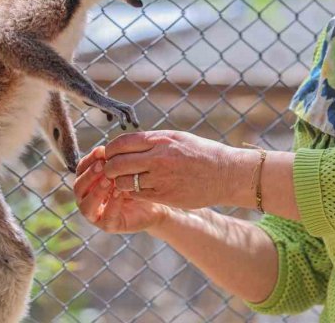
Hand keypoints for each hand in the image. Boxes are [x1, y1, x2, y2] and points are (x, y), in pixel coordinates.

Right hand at [74, 146, 168, 233]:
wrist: (155, 203)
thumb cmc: (137, 183)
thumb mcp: (124, 169)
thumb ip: (113, 162)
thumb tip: (104, 150)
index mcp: (89, 183)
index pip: (80, 170)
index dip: (88, 160)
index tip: (101, 151)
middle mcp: (87, 199)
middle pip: (79, 187)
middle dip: (89, 175)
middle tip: (102, 165)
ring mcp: (96, 214)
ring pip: (86, 205)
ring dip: (96, 191)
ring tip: (109, 179)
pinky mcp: (109, 225)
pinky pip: (105, 217)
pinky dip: (111, 204)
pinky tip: (119, 192)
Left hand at [99, 130, 254, 209]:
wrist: (225, 173)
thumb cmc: (201, 153)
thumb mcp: (176, 138)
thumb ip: (152, 141)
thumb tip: (127, 144)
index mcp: (160, 140)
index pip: (120, 144)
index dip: (110, 150)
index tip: (110, 154)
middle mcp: (157, 158)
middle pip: (117, 164)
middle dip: (109, 168)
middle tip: (111, 171)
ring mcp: (160, 178)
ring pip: (123, 182)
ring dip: (120, 183)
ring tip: (125, 181)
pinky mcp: (164, 196)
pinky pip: (137, 195)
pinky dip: (133, 193)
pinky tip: (138, 190)